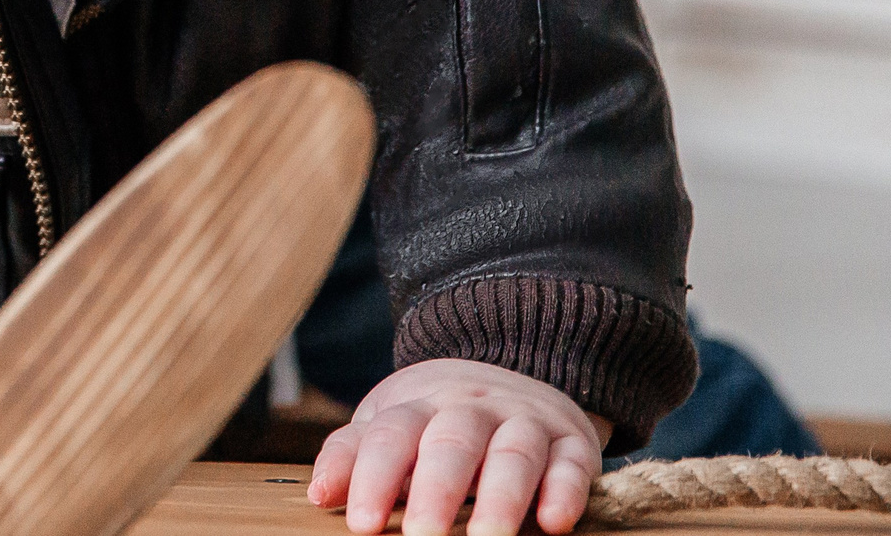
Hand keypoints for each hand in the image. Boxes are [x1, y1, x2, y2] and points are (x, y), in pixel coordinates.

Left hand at [307, 359, 610, 535]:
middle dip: (438, 491)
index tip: (362, 522)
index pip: (393, 435)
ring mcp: (526, 422)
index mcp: (421, 405)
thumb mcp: (390, 426)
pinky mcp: (571, 444)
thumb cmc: (433, 420)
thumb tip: (318, 493)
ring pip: (514, 455)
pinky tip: (553, 522)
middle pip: (453, 442)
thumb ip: (352, 456)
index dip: (375, 476)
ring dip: (501, 499)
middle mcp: (473, 408)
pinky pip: (571, 464)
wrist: (507, 370)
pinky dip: (565, 492)